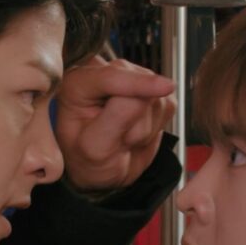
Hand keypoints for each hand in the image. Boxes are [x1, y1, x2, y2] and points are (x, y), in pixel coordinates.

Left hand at [54, 56, 176, 194]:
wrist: (103, 170)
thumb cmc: (89, 159)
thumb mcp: (94, 148)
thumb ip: (115, 119)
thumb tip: (143, 95)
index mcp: (77, 83)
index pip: (111, 77)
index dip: (138, 83)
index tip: (165, 87)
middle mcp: (103, 74)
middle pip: (138, 84)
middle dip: (136, 120)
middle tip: (119, 141)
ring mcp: (129, 80)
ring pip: (155, 97)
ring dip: (145, 127)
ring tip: (125, 139)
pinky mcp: (151, 91)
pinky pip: (167, 105)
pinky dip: (157, 126)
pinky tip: (137, 133)